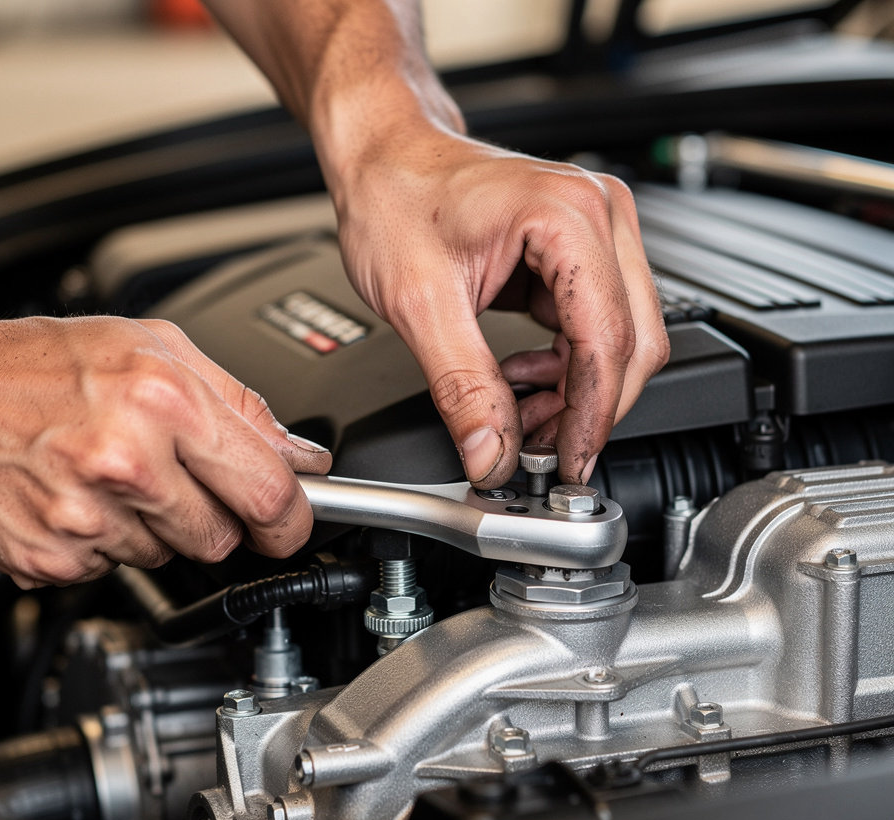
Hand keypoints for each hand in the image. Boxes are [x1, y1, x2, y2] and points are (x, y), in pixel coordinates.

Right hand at [0, 298, 329, 586]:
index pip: (269, 492)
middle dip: (214, 518)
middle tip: (176, 481)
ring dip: (154, 527)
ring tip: (110, 476)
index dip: (291, 519)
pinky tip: (78, 498)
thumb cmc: (41, 363)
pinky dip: (105, 543)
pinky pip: (114, 570)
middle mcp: (128, 461)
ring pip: (168, 556)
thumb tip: (299, 455)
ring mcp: (86, 516)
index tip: (290, 523)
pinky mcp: (52, 557)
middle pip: (222, 538)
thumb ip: (241, 405)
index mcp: (165, 401)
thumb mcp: (155, 347)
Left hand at [332, 130, 668, 485]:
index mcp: (569, 216)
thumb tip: (492, 454)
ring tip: (519, 416)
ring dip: (575, 393)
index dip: (591, 416)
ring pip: (618, 341)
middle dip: (588, 409)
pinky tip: (521, 380)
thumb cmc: (396, 197)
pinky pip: (593, 329)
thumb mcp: (421, 304)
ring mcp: (594, 234)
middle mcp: (598, 217)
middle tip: (540, 452)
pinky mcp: (578, 255)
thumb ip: (463, 387)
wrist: (382, 159)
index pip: (607, 340)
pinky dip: (564, 370)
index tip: (567, 464)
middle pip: (632, 343)